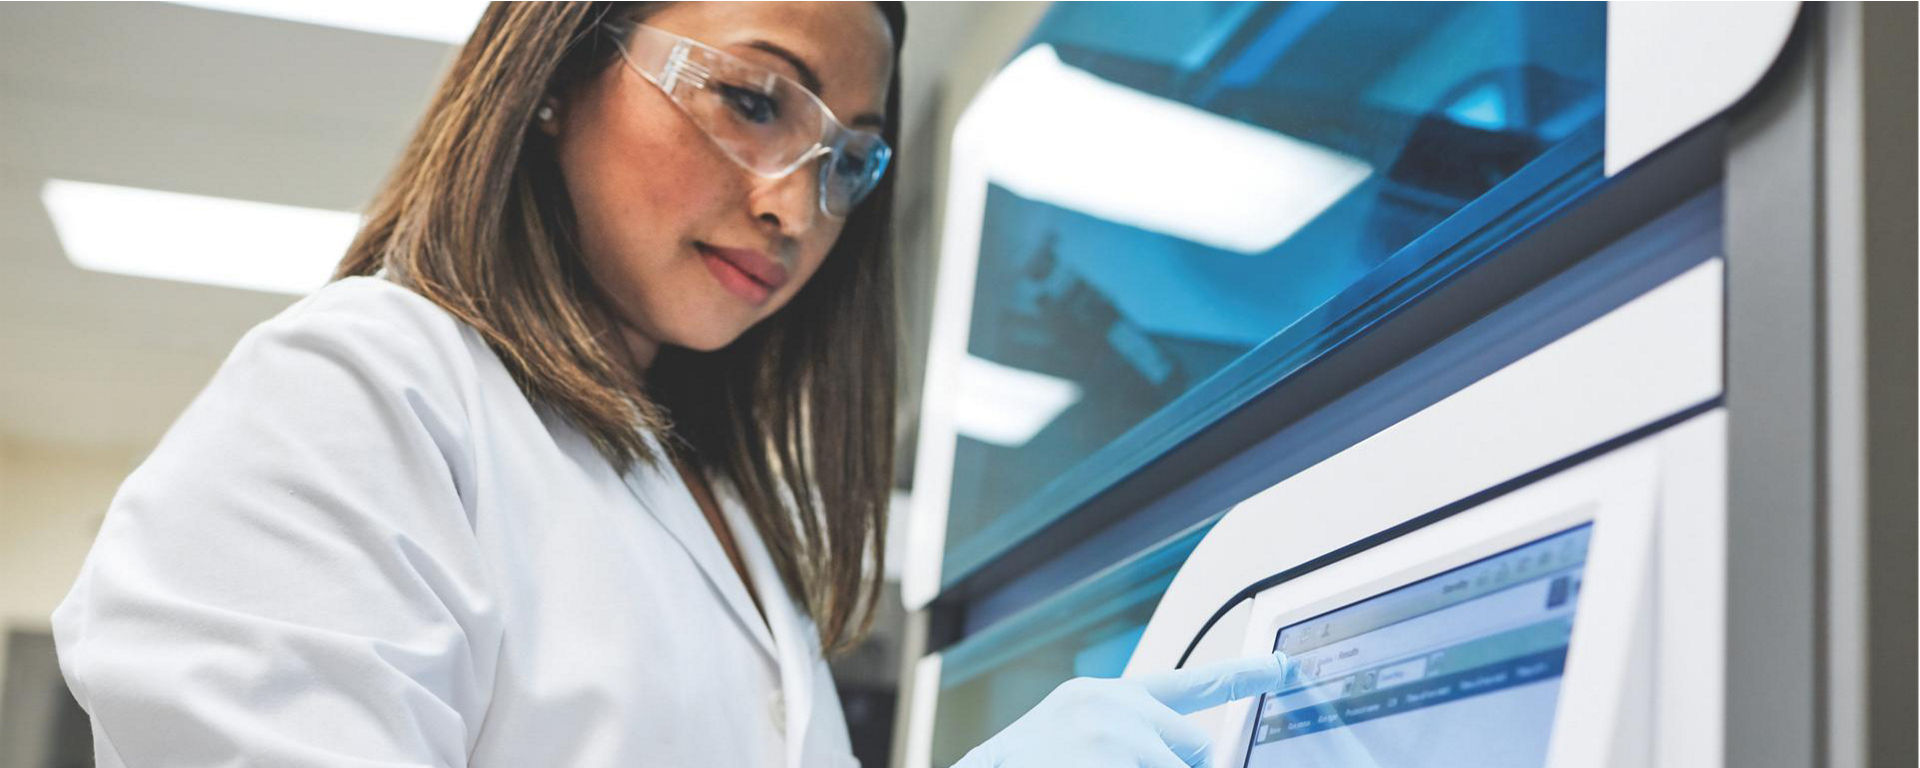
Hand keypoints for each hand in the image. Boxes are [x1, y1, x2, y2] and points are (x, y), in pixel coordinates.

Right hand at [951, 650, 1293, 767]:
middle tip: (1127, 764)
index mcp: (1105, 697)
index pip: (1191, 682)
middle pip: (1198, 747)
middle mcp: (1115, 708)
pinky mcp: (1116, 763)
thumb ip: (1133, 734)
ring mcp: (1116, 740)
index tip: (1286, 666)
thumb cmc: (1024, 765)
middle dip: (1180, 766)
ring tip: (1092, 766)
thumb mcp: (1077, 735)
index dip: (1246, 674)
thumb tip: (1193, 751)